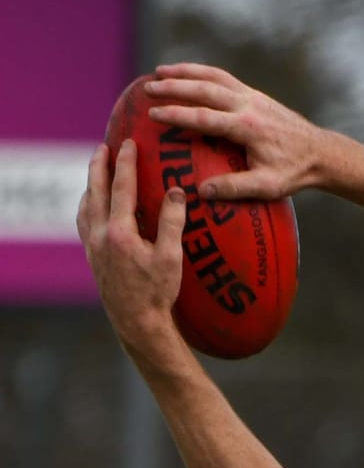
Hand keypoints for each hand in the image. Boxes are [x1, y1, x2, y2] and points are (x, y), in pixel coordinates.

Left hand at [78, 138, 189, 373]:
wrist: (136, 323)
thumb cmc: (157, 293)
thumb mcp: (171, 258)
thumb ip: (172, 222)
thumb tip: (176, 191)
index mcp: (120, 231)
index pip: (121, 187)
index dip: (125, 163)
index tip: (128, 144)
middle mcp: (100, 235)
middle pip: (95, 190)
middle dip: (99, 166)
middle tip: (103, 147)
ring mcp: (93, 246)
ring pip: (85, 205)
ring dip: (91, 185)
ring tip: (97, 171)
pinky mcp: (92, 257)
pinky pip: (83, 222)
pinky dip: (86, 206)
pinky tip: (92, 205)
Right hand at [143, 62, 326, 201]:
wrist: (321, 153)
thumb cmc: (294, 172)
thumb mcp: (268, 186)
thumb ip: (235, 188)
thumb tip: (200, 191)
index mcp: (248, 127)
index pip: (205, 117)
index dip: (178, 114)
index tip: (153, 114)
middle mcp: (249, 105)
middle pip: (205, 89)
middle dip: (174, 86)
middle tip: (147, 87)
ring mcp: (253, 96)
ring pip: (214, 76)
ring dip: (186, 71)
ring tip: (159, 71)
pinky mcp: (255, 94)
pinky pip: (224, 78)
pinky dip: (203, 73)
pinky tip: (187, 75)